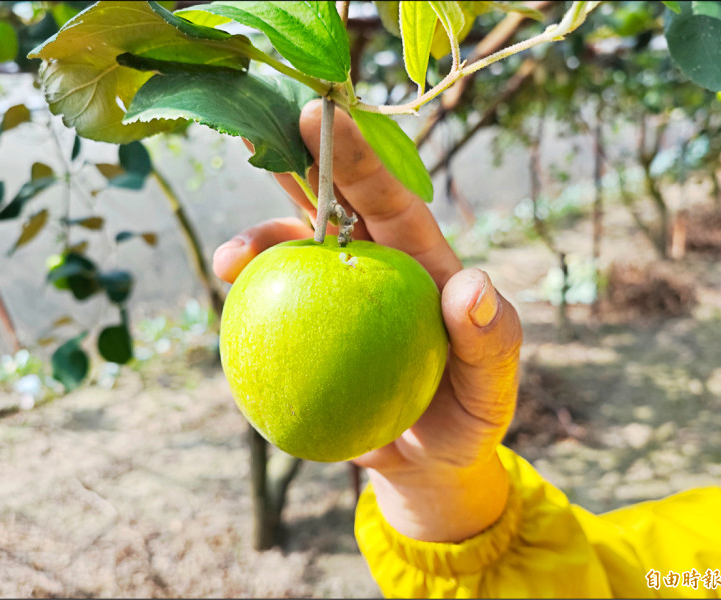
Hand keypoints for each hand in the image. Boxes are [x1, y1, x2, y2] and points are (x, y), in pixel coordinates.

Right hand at [214, 100, 522, 542]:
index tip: (318, 118)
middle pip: (327, 207)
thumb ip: (490, 340)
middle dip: (293, 166)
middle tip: (256, 133)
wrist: (429, 460)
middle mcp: (372, 267)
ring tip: (230, 261)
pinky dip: (246, 302)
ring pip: (289, 253)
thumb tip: (471, 285)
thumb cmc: (469, 413)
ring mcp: (333, 300)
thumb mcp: (493, 386)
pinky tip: (228, 304)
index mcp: (418, 261)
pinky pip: (269, 311)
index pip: (386, 199)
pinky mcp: (304, 334)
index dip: (353, 158)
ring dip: (257, 244)